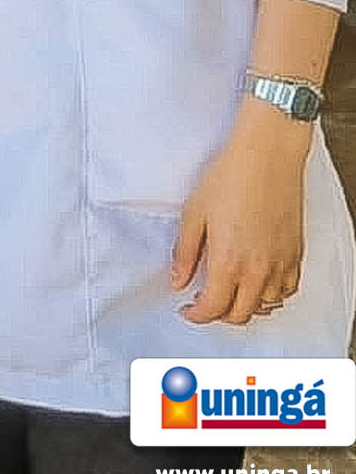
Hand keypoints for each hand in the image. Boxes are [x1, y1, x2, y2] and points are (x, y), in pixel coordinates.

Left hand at [171, 98, 311, 325]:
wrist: (266, 158)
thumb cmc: (230, 179)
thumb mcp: (194, 214)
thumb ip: (186, 253)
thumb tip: (178, 280)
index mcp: (230, 262)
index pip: (214, 308)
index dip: (197, 315)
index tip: (187, 310)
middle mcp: (259, 271)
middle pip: (240, 314)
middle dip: (219, 314)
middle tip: (203, 302)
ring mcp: (281, 264)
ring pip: (266, 306)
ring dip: (245, 307)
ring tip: (228, 293)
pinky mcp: (296, 255)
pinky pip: (287, 291)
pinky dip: (272, 296)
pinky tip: (258, 285)